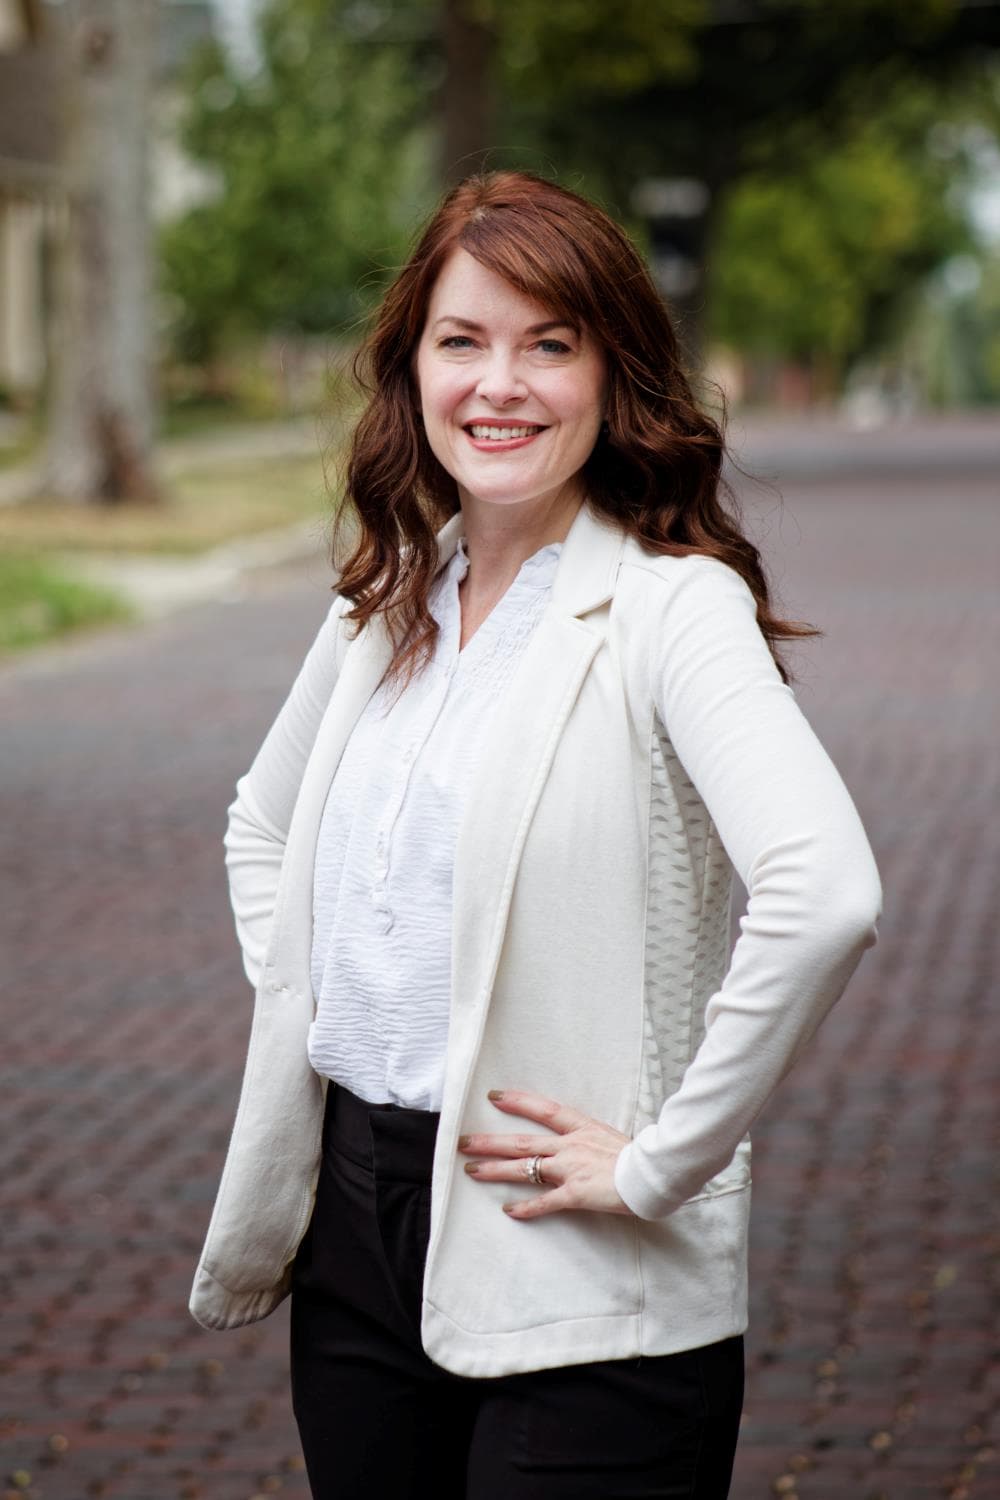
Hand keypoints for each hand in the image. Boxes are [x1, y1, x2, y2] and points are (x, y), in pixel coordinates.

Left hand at [457, 1088, 634, 1219]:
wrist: (655, 1172)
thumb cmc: (642, 1156)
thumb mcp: (613, 1138)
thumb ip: (595, 1140)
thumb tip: (587, 1145)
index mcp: (582, 1128)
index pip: (544, 1110)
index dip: (518, 1102)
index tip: (495, 1096)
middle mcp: (570, 1146)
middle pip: (522, 1141)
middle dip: (491, 1141)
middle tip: (464, 1141)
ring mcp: (571, 1169)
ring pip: (525, 1168)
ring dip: (496, 1169)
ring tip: (472, 1170)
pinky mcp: (576, 1193)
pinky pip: (545, 1201)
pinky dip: (527, 1207)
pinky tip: (509, 1210)